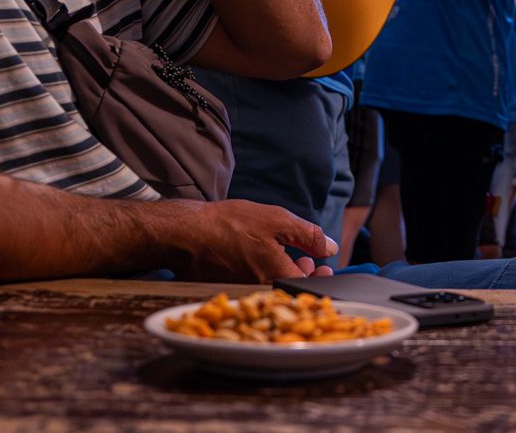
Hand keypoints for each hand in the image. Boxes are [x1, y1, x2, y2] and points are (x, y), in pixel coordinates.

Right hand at [177, 201, 337, 280]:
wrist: (185, 234)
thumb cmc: (229, 224)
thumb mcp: (277, 220)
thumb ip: (308, 235)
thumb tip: (330, 248)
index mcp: (277, 276)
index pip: (309, 286)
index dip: (320, 278)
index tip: (324, 268)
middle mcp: (262, 292)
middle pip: (292, 290)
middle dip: (303, 274)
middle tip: (306, 259)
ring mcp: (245, 294)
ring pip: (274, 289)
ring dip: (285, 274)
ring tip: (286, 254)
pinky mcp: (231, 292)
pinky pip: (256, 289)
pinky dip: (265, 276)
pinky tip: (263, 259)